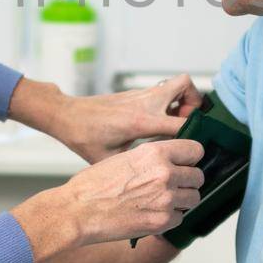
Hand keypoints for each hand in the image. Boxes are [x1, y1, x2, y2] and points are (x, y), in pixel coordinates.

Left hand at [50, 75, 206, 162]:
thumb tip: (153, 178)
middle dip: (195, 102)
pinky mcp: (134, 94)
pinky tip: (158, 123)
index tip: (194, 147)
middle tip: (190, 122)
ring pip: (176, 83)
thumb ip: (137, 165)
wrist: (66, 116)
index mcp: (141, 121)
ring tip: (177, 121)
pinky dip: (168, 102)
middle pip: (186, 85)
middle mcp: (144, 103)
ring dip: (183, 99)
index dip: (194, 134)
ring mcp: (140, 95)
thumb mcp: (111, 159)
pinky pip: (162, 91)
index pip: (182, 122)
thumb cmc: (84, 137)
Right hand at [58, 137, 204, 243]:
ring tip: (162, 200)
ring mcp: (165, 199)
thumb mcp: (125, 157)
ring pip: (194, 198)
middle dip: (187, 181)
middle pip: (198, 176)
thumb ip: (152, 158)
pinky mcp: (162, 221)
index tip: (187, 163)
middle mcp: (164, 173)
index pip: (195, 150)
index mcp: (154, 152)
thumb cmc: (93, 185)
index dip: (191, 157)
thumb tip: (172, 161)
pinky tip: (152, 213)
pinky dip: (170, 218)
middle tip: (173, 185)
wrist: (78, 211)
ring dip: (182, 200)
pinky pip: (180, 218)